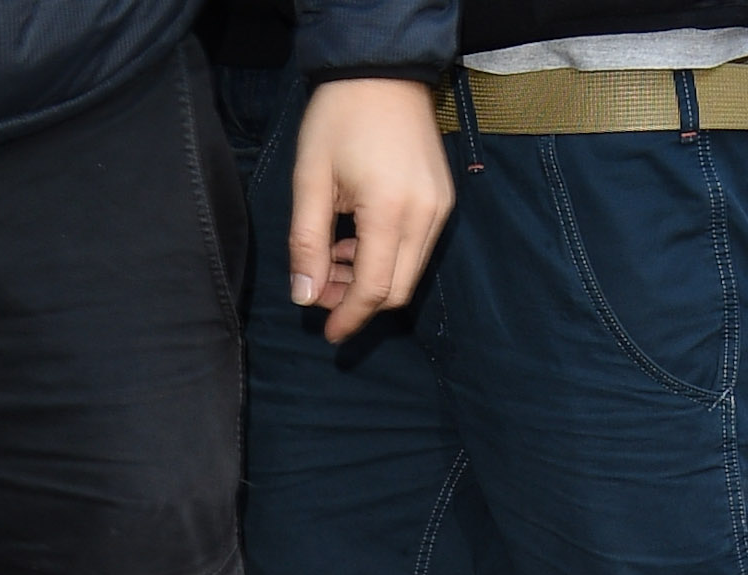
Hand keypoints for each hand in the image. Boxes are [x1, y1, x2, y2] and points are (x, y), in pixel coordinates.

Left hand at [287, 76, 453, 339]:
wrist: (382, 69)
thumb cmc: (340, 116)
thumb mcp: (310, 179)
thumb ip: (306, 243)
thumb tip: (304, 298)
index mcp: (390, 211)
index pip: (374, 290)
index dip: (349, 316)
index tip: (328, 333)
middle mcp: (425, 216)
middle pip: (397, 291)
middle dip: (358, 302)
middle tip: (321, 291)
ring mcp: (439, 209)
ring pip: (409, 273)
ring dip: (371, 280)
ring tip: (333, 258)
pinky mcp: (443, 201)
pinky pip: (417, 249)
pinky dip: (386, 257)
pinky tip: (356, 240)